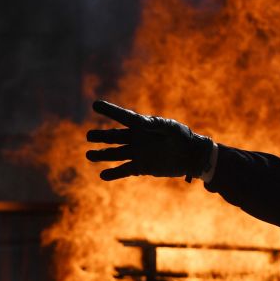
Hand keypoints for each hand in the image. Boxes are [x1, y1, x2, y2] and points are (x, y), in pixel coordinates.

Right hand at [85, 100, 214, 180]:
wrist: (191, 155)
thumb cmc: (181, 136)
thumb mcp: (169, 128)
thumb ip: (155, 125)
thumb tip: (141, 123)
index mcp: (142, 125)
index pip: (123, 117)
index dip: (109, 111)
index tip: (95, 105)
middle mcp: (137, 138)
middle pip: (114, 137)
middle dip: (101, 136)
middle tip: (89, 135)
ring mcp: (138, 153)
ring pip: (115, 154)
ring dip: (102, 155)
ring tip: (89, 155)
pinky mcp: (142, 167)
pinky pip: (124, 170)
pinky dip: (114, 174)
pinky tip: (103, 175)